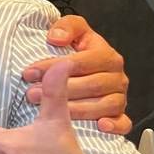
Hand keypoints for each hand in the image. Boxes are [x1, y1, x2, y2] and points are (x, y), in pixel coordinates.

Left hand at [22, 14, 129, 134]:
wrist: (90, 71)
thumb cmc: (79, 52)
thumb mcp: (75, 32)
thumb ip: (67, 27)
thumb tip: (56, 38)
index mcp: (107, 56)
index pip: (81, 62)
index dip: (54, 67)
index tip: (30, 73)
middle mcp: (117, 77)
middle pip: (92, 85)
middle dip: (60, 91)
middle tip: (32, 94)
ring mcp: (120, 97)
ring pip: (103, 105)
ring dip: (75, 110)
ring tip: (49, 111)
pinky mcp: (121, 115)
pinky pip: (123, 123)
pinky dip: (113, 125)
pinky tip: (99, 127)